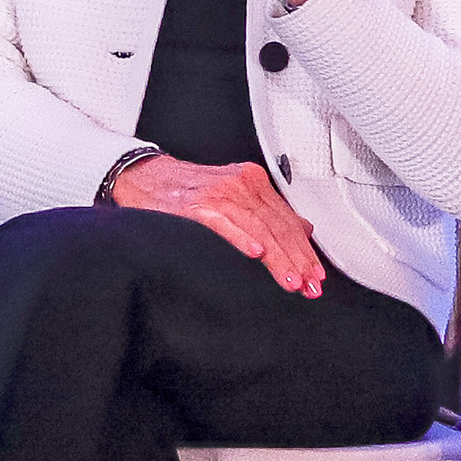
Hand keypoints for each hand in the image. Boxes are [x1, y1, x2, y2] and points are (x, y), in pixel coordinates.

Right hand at [109, 154, 326, 297]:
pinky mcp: (196, 205)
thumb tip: (303, 230)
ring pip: (259, 228)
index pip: (288, 219)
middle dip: (298, 259)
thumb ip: (268, 212)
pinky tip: (255, 253)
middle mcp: (241, 184)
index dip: (305, 249)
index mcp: (253, 182)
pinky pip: (224, 223)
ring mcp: (219, 193)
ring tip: (290, 280)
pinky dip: (242, 238)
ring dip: (278, 258)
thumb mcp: (235, 195)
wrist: (144, 176)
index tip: (316, 274)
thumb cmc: (187, 191)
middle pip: (278, 225)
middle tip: (310, 284)